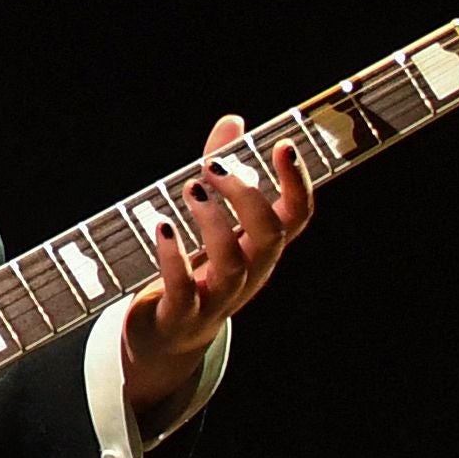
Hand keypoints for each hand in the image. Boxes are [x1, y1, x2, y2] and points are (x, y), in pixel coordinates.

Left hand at [120, 114, 314, 418]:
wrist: (166, 337)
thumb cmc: (195, 269)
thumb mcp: (211, 219)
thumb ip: (220, 169)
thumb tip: (233, 120)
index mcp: (261, 248)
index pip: (297, 216)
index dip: (297, 182)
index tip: (283, 145)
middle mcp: (249, 273)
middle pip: (269, 236)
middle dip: (247, 196)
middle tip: (214, 166)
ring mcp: (218, 298)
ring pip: (232, 264)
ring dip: (212, 222)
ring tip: (189, 191)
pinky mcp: (182, 315)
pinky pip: (184, 290)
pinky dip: (173, 258)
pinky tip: (161, 228)